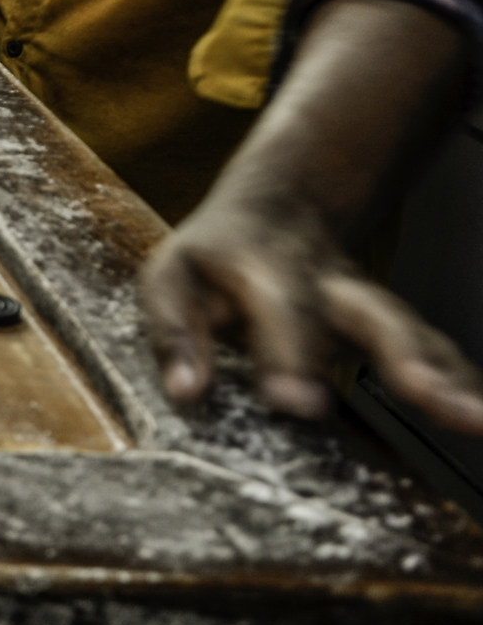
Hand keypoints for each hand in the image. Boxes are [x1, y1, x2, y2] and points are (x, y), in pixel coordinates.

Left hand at [140, 179, 482, 434]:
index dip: (285, 352)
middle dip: (395, 354)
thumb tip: (186, 393)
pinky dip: (458, 382)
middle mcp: (324, 281)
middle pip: (367, 311)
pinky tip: (477, 417)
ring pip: (408, 330)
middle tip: (421, 392)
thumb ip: (175, 332)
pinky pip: (430, 349)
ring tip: (469, 414)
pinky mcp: (388, 322)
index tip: (294, 402)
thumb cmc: (212, 259)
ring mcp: (362, 300)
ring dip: (440, 371)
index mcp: (263, 266)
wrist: (274, 207)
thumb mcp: (172, 278)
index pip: (276, 306)